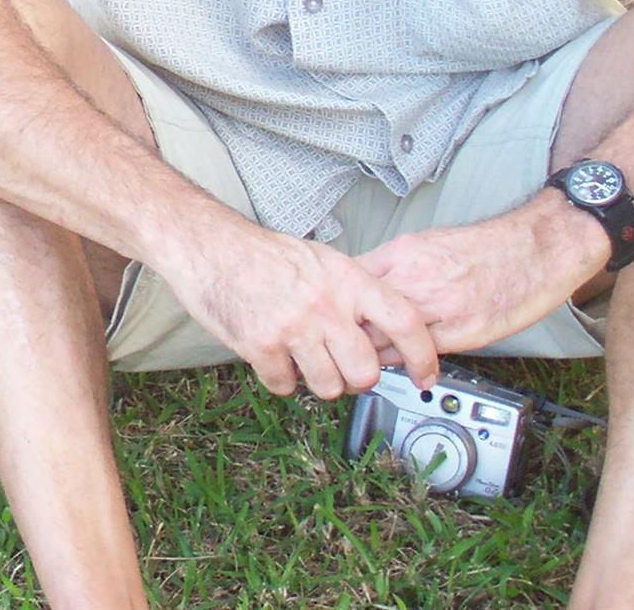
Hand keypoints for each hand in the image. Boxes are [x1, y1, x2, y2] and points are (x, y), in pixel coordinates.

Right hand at [163, 227, 439, 398]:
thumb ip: (353, 294)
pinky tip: (271, 354)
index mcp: (347, 279)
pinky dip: (279, 378)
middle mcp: (326, 305)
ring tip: (301, 357)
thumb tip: (381, 333)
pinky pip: (285, 386)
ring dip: (316, 381)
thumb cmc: (263, 254)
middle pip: (365, 372)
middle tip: (340, 367)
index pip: (405, 322)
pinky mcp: (261, 345)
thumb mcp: (322, 260)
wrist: (209, 246)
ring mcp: (293, 327)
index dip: (423, 356)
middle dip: (355, 379)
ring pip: (329, 388)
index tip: (425, 377)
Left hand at [356, 200, 606, 354]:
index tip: (331, 316)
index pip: (349, 283)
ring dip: (373, 354)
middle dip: (347, 334)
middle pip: (360, 315)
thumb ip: (392, 265)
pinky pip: (421, 355)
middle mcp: (414, 279)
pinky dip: (407, 364)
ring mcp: (438, 308)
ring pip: (385, 340)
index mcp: (401, 254)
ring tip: (366, 363)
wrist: (534, 247)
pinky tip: (404, 367)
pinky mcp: (463, 332)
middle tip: (341, 347)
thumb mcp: (425, 243)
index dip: (337, 304)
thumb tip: (364, 283)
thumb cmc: (483, 246)